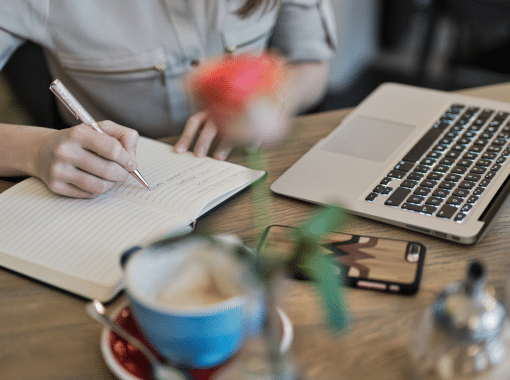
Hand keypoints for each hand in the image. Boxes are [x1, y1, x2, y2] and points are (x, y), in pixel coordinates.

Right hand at [34, 121, 138, 197]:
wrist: (43, 150)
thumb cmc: (81, 140)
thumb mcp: (102, 128)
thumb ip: (125, 137)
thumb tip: (132, 161)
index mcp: (78, 133)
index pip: (114, 150)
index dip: (127, 159)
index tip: (130, 163)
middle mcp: (65, 151)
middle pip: (108, 170)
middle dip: (122, 174)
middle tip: (123, 173)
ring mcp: (58, 170)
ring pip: (99, 186)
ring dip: (111, 184)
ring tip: (110, 177)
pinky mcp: (55, 186)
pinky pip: (88, 195)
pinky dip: (96, 190)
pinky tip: (92, 180)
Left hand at [174, 101, 288, 159]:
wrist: (271, 85)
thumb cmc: (241, 104)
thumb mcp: (224, 112)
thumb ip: (211, 126)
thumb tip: (199, 148)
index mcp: (212, 109)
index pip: (195, 121)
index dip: (187, 136)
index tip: (179, 150)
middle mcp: (223, 110)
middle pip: (210, 126)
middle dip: (202, 141)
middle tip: (198, 155)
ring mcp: (240, 113)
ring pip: (230, 128)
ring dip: (224, 145)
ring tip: (219, 158)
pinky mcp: (257, 116)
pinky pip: (254, 129)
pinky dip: (252, 140)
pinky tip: (251, 148)